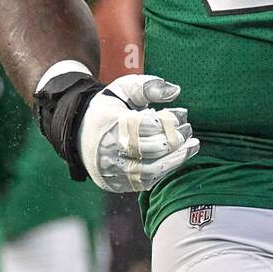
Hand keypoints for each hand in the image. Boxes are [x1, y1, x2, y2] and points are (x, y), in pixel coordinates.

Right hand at [78, 74, 198, 191]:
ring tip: (193, 146)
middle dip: (176, 139)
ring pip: (152, 170)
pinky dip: (164, 170)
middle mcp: (109, 150)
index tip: (181, 114)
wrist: (79, 131)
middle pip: (152, 149)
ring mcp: (112, 170)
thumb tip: (176, 91)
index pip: (147, 126)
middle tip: (189, 130)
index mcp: (111, 124)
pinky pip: (145, 182)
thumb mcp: (124, 88)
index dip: (168, 121)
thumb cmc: (109, 107)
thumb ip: (149, 86)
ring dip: (177, 158)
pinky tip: (176, 158)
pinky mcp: (115, 184)